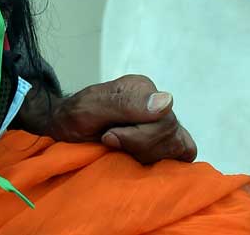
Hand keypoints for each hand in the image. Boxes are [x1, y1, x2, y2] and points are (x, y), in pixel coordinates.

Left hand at [18, 74, 196, 163]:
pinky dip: (166, 161)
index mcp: (141, 88)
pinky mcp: (166, 141)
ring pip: (179, 147)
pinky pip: (184, 152)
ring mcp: (164, 122)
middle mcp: (157, 103)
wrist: (65, 130)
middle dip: (137, 146)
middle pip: (170, 134)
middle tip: (109, 141)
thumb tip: (166, 102)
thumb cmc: (73, 118)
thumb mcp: (88, 108)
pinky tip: (139, 159)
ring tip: (120, 149)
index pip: (163, 118)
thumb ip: (124, 104)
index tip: (108, 137)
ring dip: (147, 155)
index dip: (136, 137)